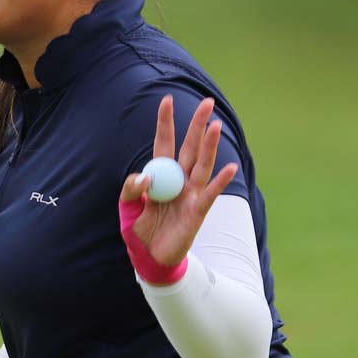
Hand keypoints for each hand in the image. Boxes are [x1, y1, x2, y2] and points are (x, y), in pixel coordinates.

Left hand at [119, 95, 239, 277]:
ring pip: (202, 164)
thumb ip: (131, 189)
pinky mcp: (198, 210)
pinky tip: (230, 168)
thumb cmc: (138, 231)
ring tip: (215, 124)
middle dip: (197, 124)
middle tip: (207, 101)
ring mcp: (190, 193)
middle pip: (190, 147)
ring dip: (209, 145)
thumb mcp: (126, 208)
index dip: (166, 123)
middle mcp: (179, 180)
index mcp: (160, 175)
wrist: (149, 257)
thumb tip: (144, 177)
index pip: (164, 143)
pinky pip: (211, 193)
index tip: (166, 99)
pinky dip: (220, 181)